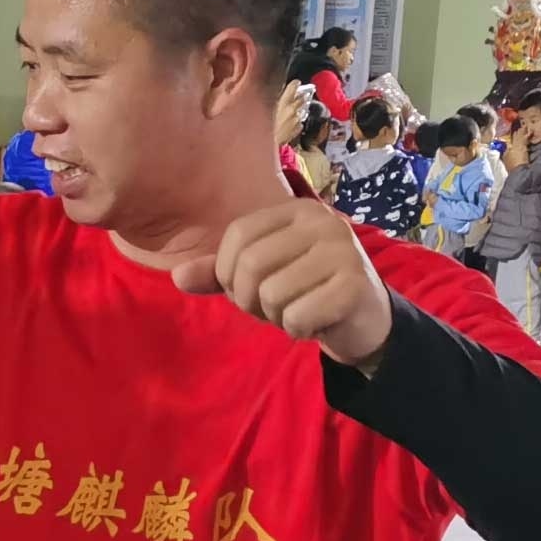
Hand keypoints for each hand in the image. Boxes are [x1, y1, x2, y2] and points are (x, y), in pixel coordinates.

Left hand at [178, 198, 397, 368]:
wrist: (363, 319)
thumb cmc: (305, 291)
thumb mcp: (260, 278)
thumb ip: (219, 274)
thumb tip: (178, 277)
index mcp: (296, 210)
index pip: (238, 234)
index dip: (226, 271)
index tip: (244, 290)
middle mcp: (323, 221)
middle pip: (251, 265)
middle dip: (249, 300)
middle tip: (272, 308)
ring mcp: (343, 250)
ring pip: (272, 294)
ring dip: (276, 317)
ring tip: (298, 311)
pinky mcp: (356, 285)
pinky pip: (297, 316)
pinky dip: (298, 330)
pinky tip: (316, 323)